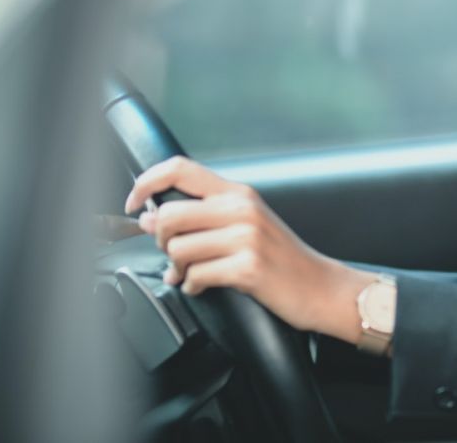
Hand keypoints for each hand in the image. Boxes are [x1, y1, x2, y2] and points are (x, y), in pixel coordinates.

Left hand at [123, 157, 375, 341]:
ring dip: (177, 269)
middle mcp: (242, 209)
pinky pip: (196, 276)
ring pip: (179, 249)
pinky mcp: (248, 268)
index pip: (181, 169)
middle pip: (170, 214)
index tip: (135, 202)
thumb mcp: (248, 225)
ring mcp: (246, 238)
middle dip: (161, 241)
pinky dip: (193, 286)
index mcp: (239, 193)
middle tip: (172, 254)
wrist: (321, 287)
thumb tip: (151, 217)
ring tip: (190, 275)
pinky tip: (203, 286)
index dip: (147, 182)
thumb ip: (204, 217)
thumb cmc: (283, 259)